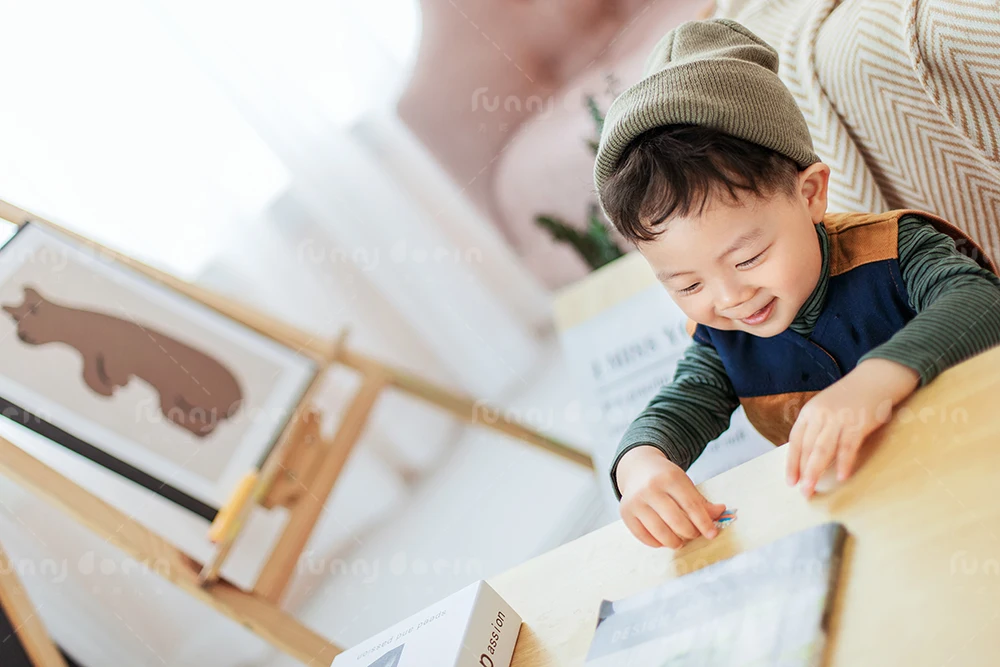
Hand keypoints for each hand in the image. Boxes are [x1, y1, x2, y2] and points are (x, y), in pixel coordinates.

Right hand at [616, 446, 726, 547]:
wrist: (638, 468)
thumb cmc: (665, 478)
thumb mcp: (684, 483)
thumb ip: (701, 501)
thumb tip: (721, 513)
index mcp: (670, 478)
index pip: (691, 505)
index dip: (704, 523)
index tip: (712, 534)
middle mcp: (650, 488)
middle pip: (676, 521)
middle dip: (690, 533)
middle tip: (693, 535)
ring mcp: (636, 501)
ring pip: (660, 532)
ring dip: (674, 542)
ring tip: (679, 541)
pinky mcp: (626, 513)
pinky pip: (644, 537)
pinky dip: (657, 543)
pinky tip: (663, 539)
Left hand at [787, 358, 918, 496]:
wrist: (874, 379)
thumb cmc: (849, 399)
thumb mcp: (824, 409)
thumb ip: (816, 429)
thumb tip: (808, 458)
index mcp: (809, 412)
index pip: (795, 441)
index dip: (792, 462)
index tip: (790, 481)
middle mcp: (820, 415)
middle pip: (807, 448)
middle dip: (803, 472)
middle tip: (803, 492)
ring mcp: (838, 418)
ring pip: (822, 449)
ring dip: (816, 471)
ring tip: (812, 488)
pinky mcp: (858, 423)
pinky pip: (848, 446)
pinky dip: (844, 462)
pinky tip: (841, 476)